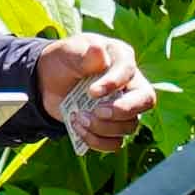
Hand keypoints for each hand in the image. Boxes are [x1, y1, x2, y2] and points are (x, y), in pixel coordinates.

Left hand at [39, 35, 159, 153]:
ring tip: (78, 117)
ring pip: (129, 126)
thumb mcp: (69, 52)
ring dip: (102, 127)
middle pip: (145, 101)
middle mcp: (129, 84)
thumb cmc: (64, 61)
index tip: (92, 92)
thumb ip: (84, 54)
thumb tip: (99, 51)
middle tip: (97, 112)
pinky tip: (78, 129)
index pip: (129, 71)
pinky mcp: (113, 127)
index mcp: (121, 58)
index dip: (114, 84)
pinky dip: (96, 141)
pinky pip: (115, 143)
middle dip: (122, 110)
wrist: (48, 83)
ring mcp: (124, 107)